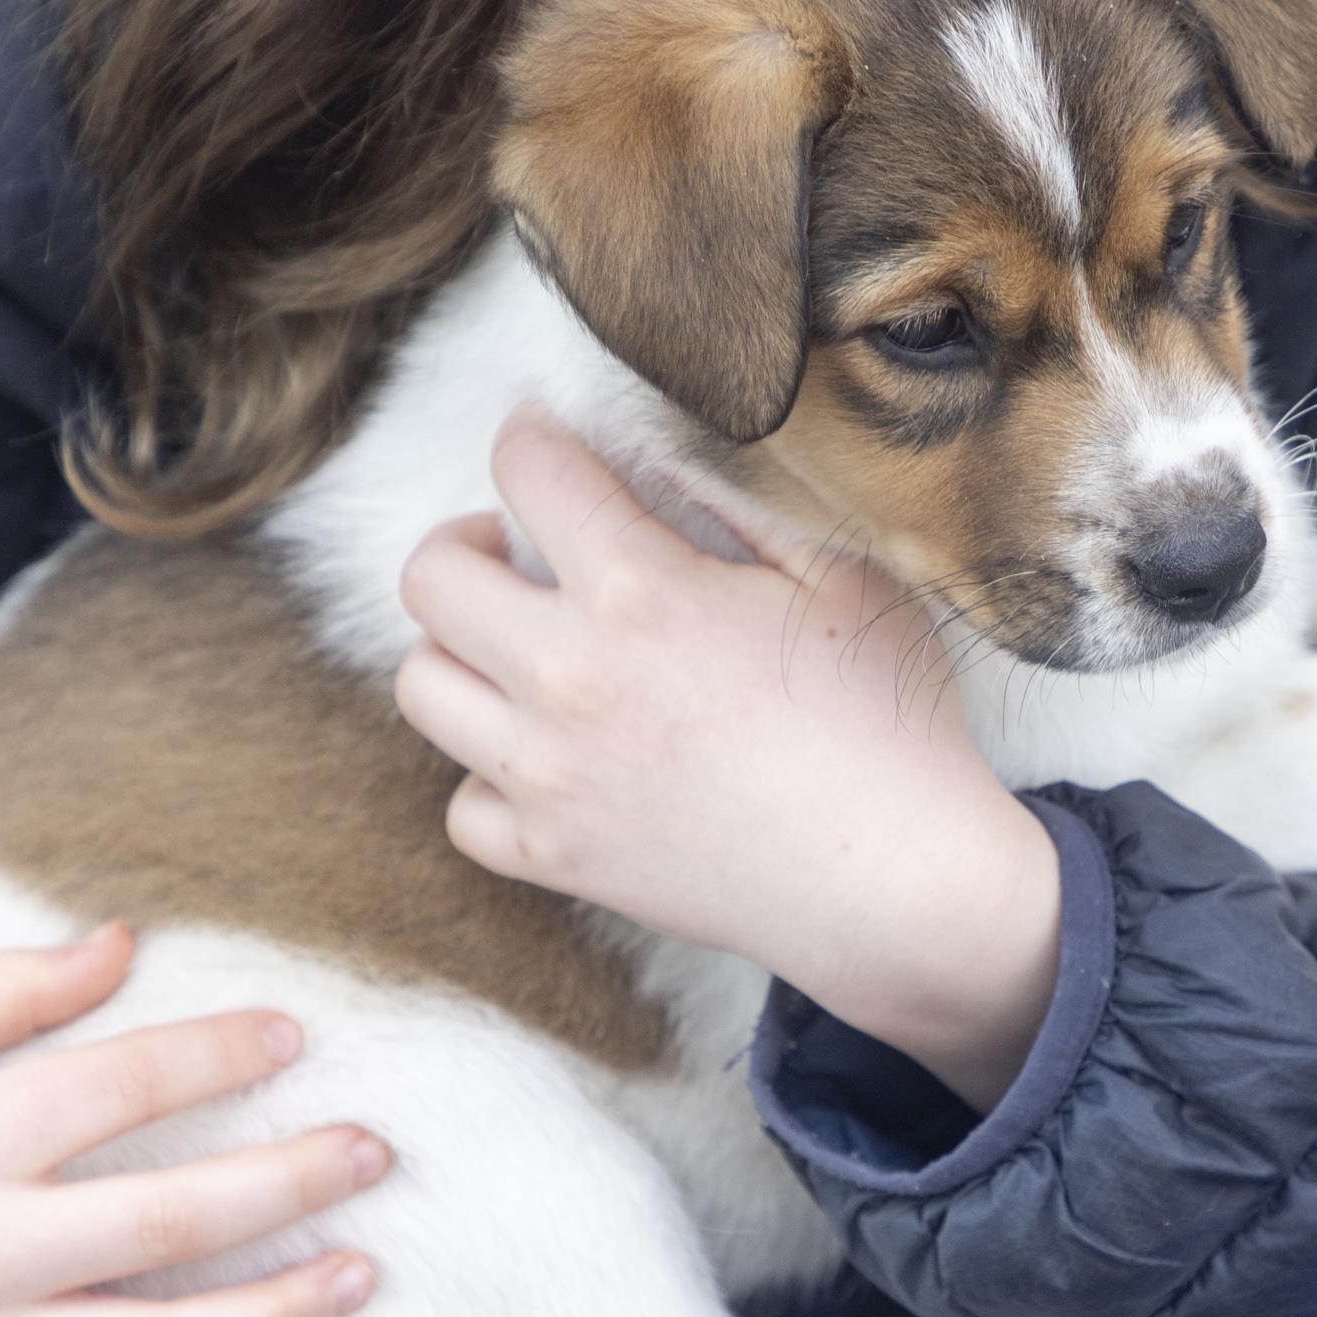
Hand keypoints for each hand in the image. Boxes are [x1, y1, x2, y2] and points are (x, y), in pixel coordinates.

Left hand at [394, 414, 1061, 1107]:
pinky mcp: (555, 857)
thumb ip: (736, 504)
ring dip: (461, 654)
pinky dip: (490, 780)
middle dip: (468, 540)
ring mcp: (550, 776)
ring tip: (523, 654)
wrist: (895, 881)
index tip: (550, 446)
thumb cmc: (886, 721)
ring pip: (421, 688)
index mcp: (640, 590)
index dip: (531, 435)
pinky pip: (462, 806)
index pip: (526, 467)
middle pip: (429, 576)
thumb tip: (651, 463)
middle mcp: (568, 678)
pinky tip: (549, 761)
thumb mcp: (840, 576)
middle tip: (522, 554)